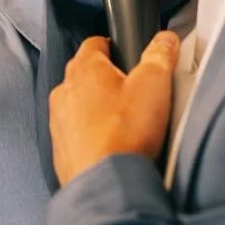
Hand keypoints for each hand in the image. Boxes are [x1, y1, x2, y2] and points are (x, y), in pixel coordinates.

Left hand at [49, 31, 179, 185]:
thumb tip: (165, 39)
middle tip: (133, 93)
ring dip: (98, 110)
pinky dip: (91, 136)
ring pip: (79, 106)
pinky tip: (113, 146)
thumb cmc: (125, 133)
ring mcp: (58, 123)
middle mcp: (64, 92)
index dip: (115, 46)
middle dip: (108, 81)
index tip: (129, 56)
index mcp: (83, 69)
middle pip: (86, 75)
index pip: (95, 43)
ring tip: (125, 125)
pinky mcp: (61, 150)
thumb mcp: (154, 83)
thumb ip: (160, 54)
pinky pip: (76, 134)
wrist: (106, 185)